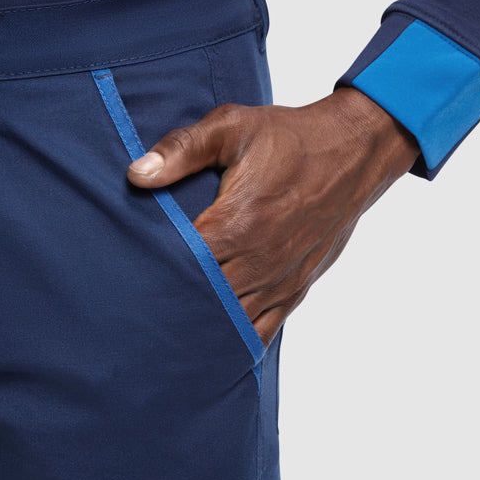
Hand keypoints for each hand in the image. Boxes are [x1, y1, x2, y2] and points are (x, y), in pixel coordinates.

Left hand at [126, 86, 420, 349]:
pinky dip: (238, 342)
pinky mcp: (294, 289)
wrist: (353, 153)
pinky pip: (263, 330)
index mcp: (236, 224)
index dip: (152, 280)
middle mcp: (257, 261)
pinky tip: (215, 351)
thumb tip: (137, 175)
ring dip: (200, 331)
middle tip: (136, 321)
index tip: (126, 286)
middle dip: (171, 310)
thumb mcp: (233, 128)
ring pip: (231, 324)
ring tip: (165, 345)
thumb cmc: (291, 139)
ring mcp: (278, 280)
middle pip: (202, 304)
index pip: (182, 269)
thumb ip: (182, 150)